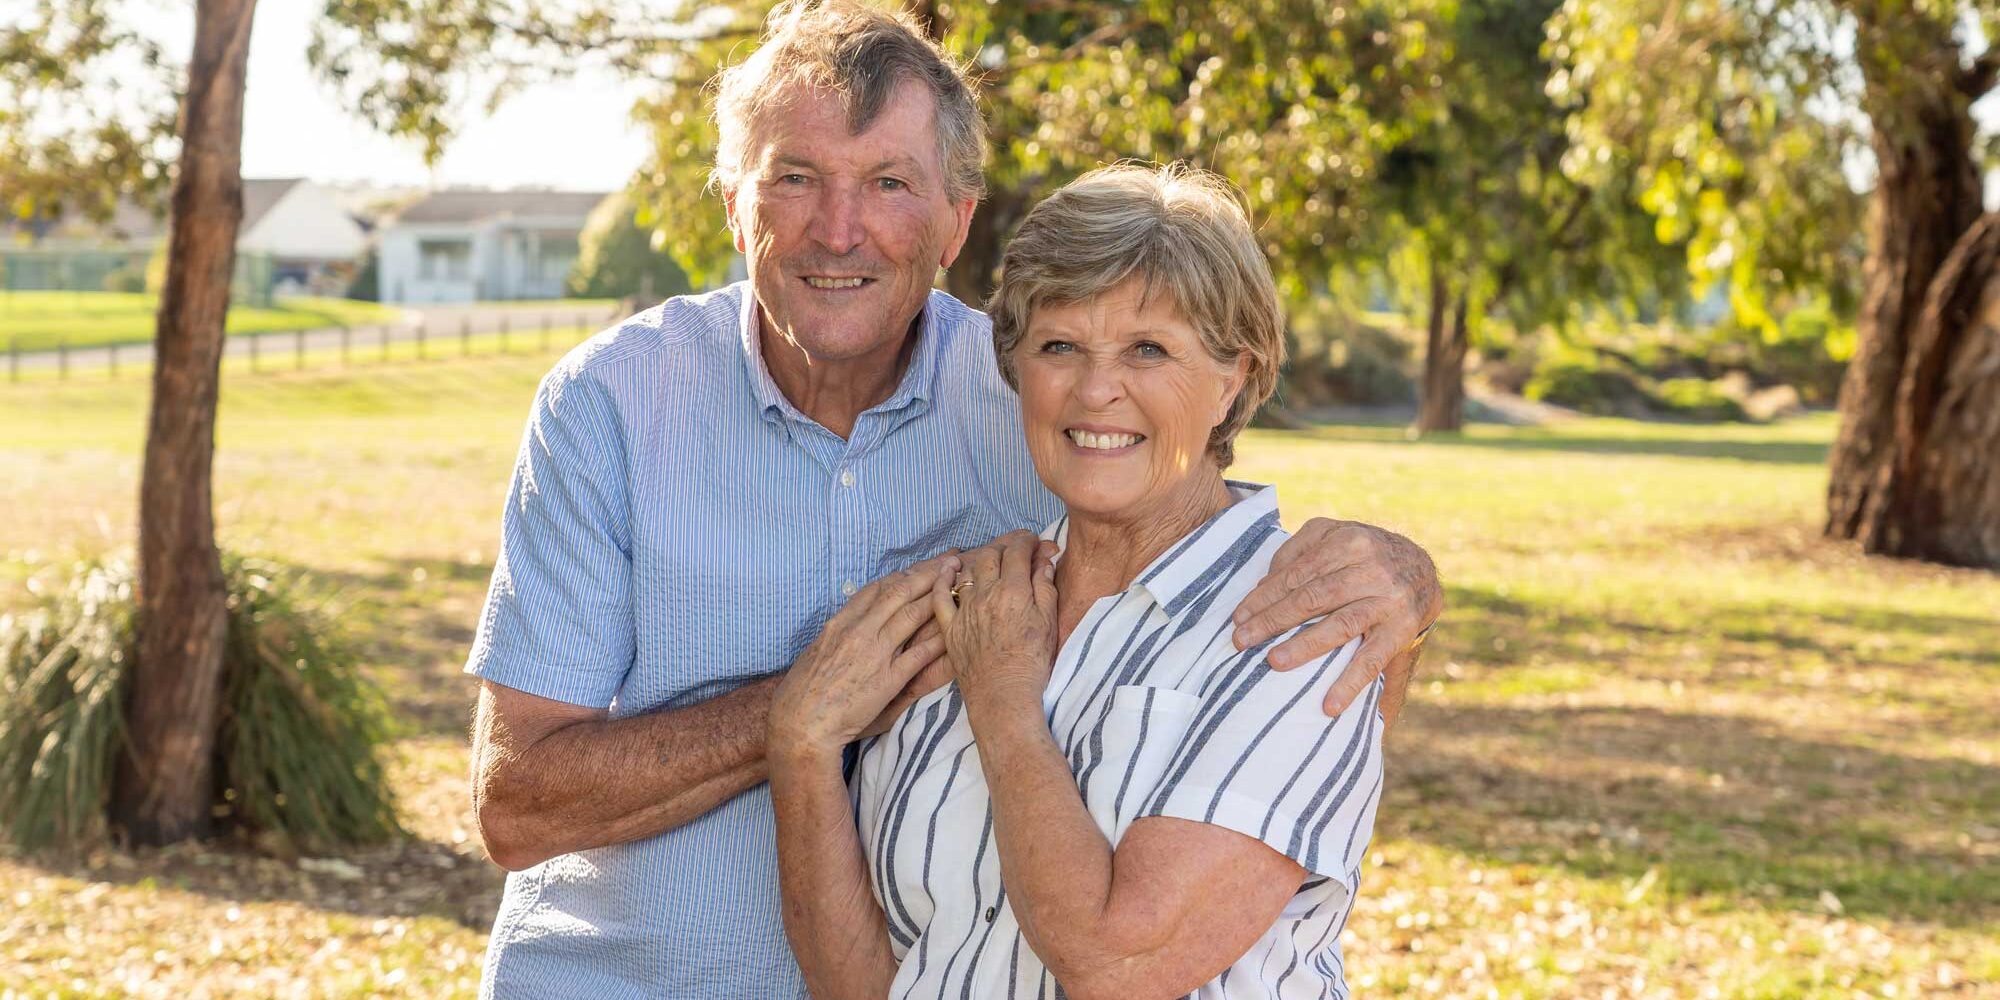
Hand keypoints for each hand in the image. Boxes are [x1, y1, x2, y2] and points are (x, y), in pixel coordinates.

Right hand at [770, 555, 958, 757]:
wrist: (799, 723)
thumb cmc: (804, 694)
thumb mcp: (818, 654)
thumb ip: (841, 636)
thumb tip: (856, 625)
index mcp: (840, 623)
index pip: (876, 588)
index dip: (902, 574)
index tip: (920, 565)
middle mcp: (858, 631)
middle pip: (898, 592)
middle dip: (928, 573)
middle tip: (950, 560)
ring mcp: (874, 653)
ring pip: (911, 614)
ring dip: (938, 595)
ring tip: (959, 582)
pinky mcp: (888, 680)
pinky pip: (920, 654)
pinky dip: (939, 639)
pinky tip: (956, 628)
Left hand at [929, 531, 1058, 707]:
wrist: (1004, 695)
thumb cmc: (1032, 662)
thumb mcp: (1048, 623)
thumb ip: (1045, 588)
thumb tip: (1043, 561)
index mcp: (1014, 591)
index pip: (1017, 552)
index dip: (1025, 541)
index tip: (1031, 542)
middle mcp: (986, 594)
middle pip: (991, 555)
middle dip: (1004, 547)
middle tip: (1014, 552)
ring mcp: (964, 609)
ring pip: (967, 571)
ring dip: (978, 559)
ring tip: (989, 561)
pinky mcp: (950, 626)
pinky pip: (940, 595)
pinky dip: (943, 578)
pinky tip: (948, 569)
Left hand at [1229, 518, 1441, 717]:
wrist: (1423, 569)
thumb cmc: (1365, 556)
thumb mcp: (1335, 536)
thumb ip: (1298, 553)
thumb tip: (1261, 585)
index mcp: (1347, 541)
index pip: (1296, 573)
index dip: (1263, 596)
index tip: (1238, 618)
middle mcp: (1370, 567)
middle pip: (1313, 597)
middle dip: (1273, 620)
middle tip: (1242, 641)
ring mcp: (1388, 599)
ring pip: (1341, 624)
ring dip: (1305, 646)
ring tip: (1274, 662)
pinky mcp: (1403, 628)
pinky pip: (1373, 658)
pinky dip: (1350, 682)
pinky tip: (1329, 705)